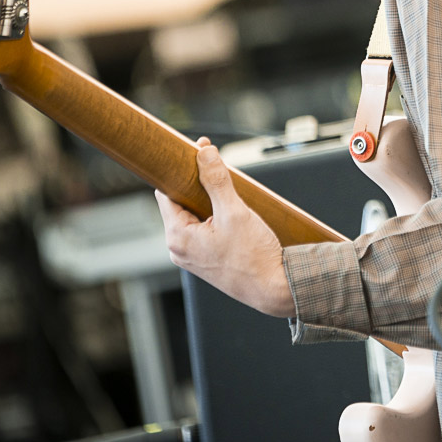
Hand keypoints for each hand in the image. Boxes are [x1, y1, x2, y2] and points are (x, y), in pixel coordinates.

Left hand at [157, 140, 292, 316]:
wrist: (273, 288)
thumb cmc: (253, 256)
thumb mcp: (235, 212)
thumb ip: (216, 180)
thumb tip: (204, 153)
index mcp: (178, 237)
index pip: (167, 194)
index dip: (180, 172)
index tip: (194, 156)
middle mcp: (179, 249)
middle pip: (181, 205)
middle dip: (199, 187)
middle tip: (219, 172)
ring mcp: (191, 257)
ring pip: (194, 218)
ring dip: (210, 204)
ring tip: (232, 199)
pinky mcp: (205, 261)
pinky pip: (203, 232)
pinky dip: (215, 220)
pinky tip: (235, 217)